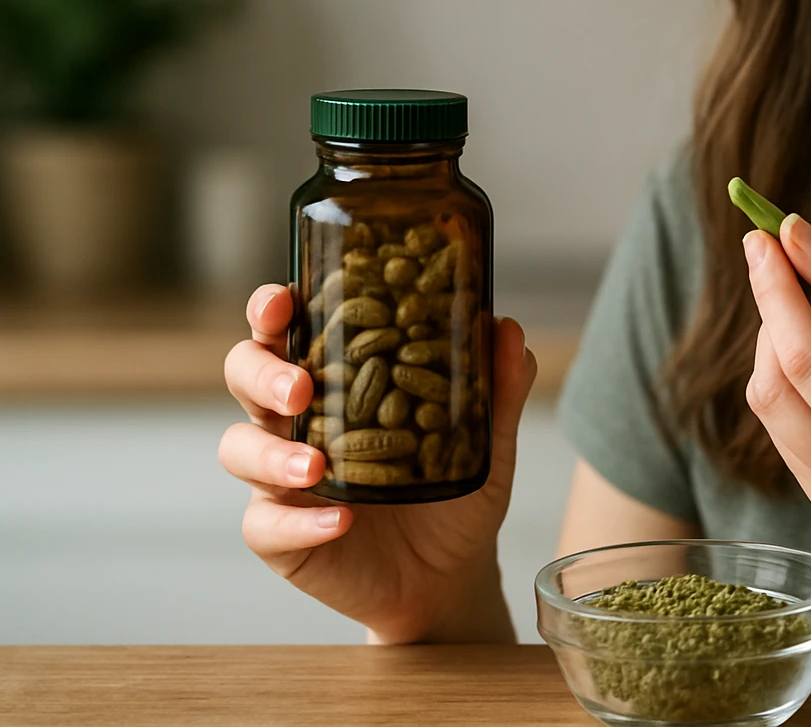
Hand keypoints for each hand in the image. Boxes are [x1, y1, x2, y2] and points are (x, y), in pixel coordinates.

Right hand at [217, 284, 538, 642]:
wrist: (450, 574)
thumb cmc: (453, 491)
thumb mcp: (486, 441)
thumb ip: (497, 388)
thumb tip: (509, 329)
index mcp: (336, 379)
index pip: (289, 330)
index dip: (272, 308)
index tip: (284, 299)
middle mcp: (298, 419)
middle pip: (244, 374)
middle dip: (261, 373)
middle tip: (301, 388)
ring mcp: (280, 478)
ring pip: (239, 447)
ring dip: (271, 453)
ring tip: (315, 467)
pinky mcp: (280, 534)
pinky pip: (266, 525)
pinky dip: (300, 523)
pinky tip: (339, 521)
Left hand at [742, 214, 810, 554]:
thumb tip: (791, 235)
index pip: (805, 361)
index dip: (775, 293)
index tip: (762, 239)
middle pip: (772, 392)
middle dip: (770, 318)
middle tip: (780, 264)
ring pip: (771, 416)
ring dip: (776, 353)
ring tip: (805, 313)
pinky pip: (787, 442)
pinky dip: (792, 393)